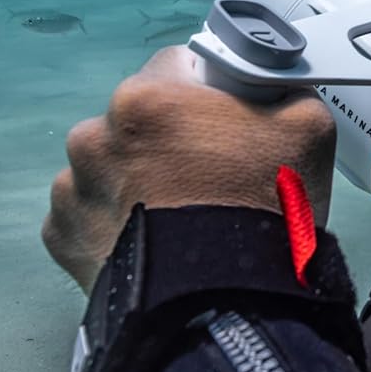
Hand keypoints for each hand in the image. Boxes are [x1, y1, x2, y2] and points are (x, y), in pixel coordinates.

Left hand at [42, 45, 336, 292]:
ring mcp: (72, 189)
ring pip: (111, 164)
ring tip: (181, 212)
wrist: (224, 307)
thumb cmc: (260, 212)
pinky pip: (92, 211)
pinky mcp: (62, 237)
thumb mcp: (308, 128)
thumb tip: (273, 85)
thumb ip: (285, 89)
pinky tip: (154, 236)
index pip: (179, 64)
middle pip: (141, 117)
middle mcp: (94, 136)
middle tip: (212, 172)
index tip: (229, 118)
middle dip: (171, 136)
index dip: (210, 89)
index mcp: (147, 98)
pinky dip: (117, 219)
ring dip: (137, 177)